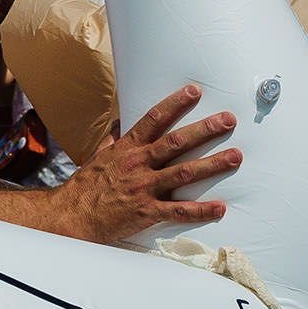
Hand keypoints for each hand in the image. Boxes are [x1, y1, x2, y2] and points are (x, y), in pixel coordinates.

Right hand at [50, 85, 236, 242]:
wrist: (72, 216)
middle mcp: (138, 164)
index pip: (154, 119)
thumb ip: (113, 139)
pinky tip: (220, 207)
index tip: (194, 91)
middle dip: (205, 130)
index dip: (175, 103)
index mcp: (127, 148)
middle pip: (176, 142)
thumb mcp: (99, 156)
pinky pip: (178, 211)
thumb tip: (120, 122)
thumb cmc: (86, 186)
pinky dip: (201, 210)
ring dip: (212, 164)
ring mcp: (144, 188)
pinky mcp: (146, 212)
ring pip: (184, 173)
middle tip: (228, 120)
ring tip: (235, 156)